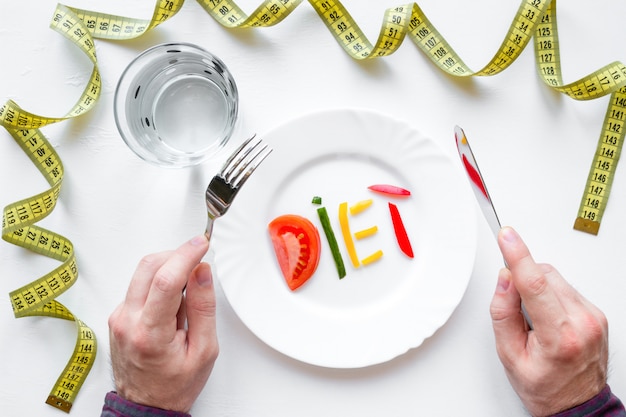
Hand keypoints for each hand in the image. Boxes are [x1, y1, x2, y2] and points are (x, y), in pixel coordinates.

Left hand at [108, 235, 217, 412]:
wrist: (146, 405)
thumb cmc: (176, 384)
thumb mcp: (204, 350)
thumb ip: (203, 308)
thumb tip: (202, 272)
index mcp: (150, 333)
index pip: (166, 280)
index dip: (186, 255)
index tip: (201, 244)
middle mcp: (128, 321)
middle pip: (148, 267)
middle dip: (176, 254)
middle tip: (198, 257)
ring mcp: (119, 317)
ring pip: (142, 272)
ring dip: (168, 267)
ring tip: (188, 288)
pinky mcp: (118, 315)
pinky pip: (139, 285)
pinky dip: (159, 282)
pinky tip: (173, 302)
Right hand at [490, 227, 608, 416]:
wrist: (577, 405)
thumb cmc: (543, 386)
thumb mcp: (509, 355)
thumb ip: (503, 314)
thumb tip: (505, 281)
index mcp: (559, 336)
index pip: (534, 284)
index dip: (517, 256)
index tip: (507, 237)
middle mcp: (583, 322)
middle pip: (545, 276)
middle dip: (523, 279)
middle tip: (517, 309)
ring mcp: (594, 317)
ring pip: (556, 279)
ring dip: (538, 288)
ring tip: (535, 320)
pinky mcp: (597, 314)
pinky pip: (567, 289)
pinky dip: (552, 295)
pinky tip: (548, 319)